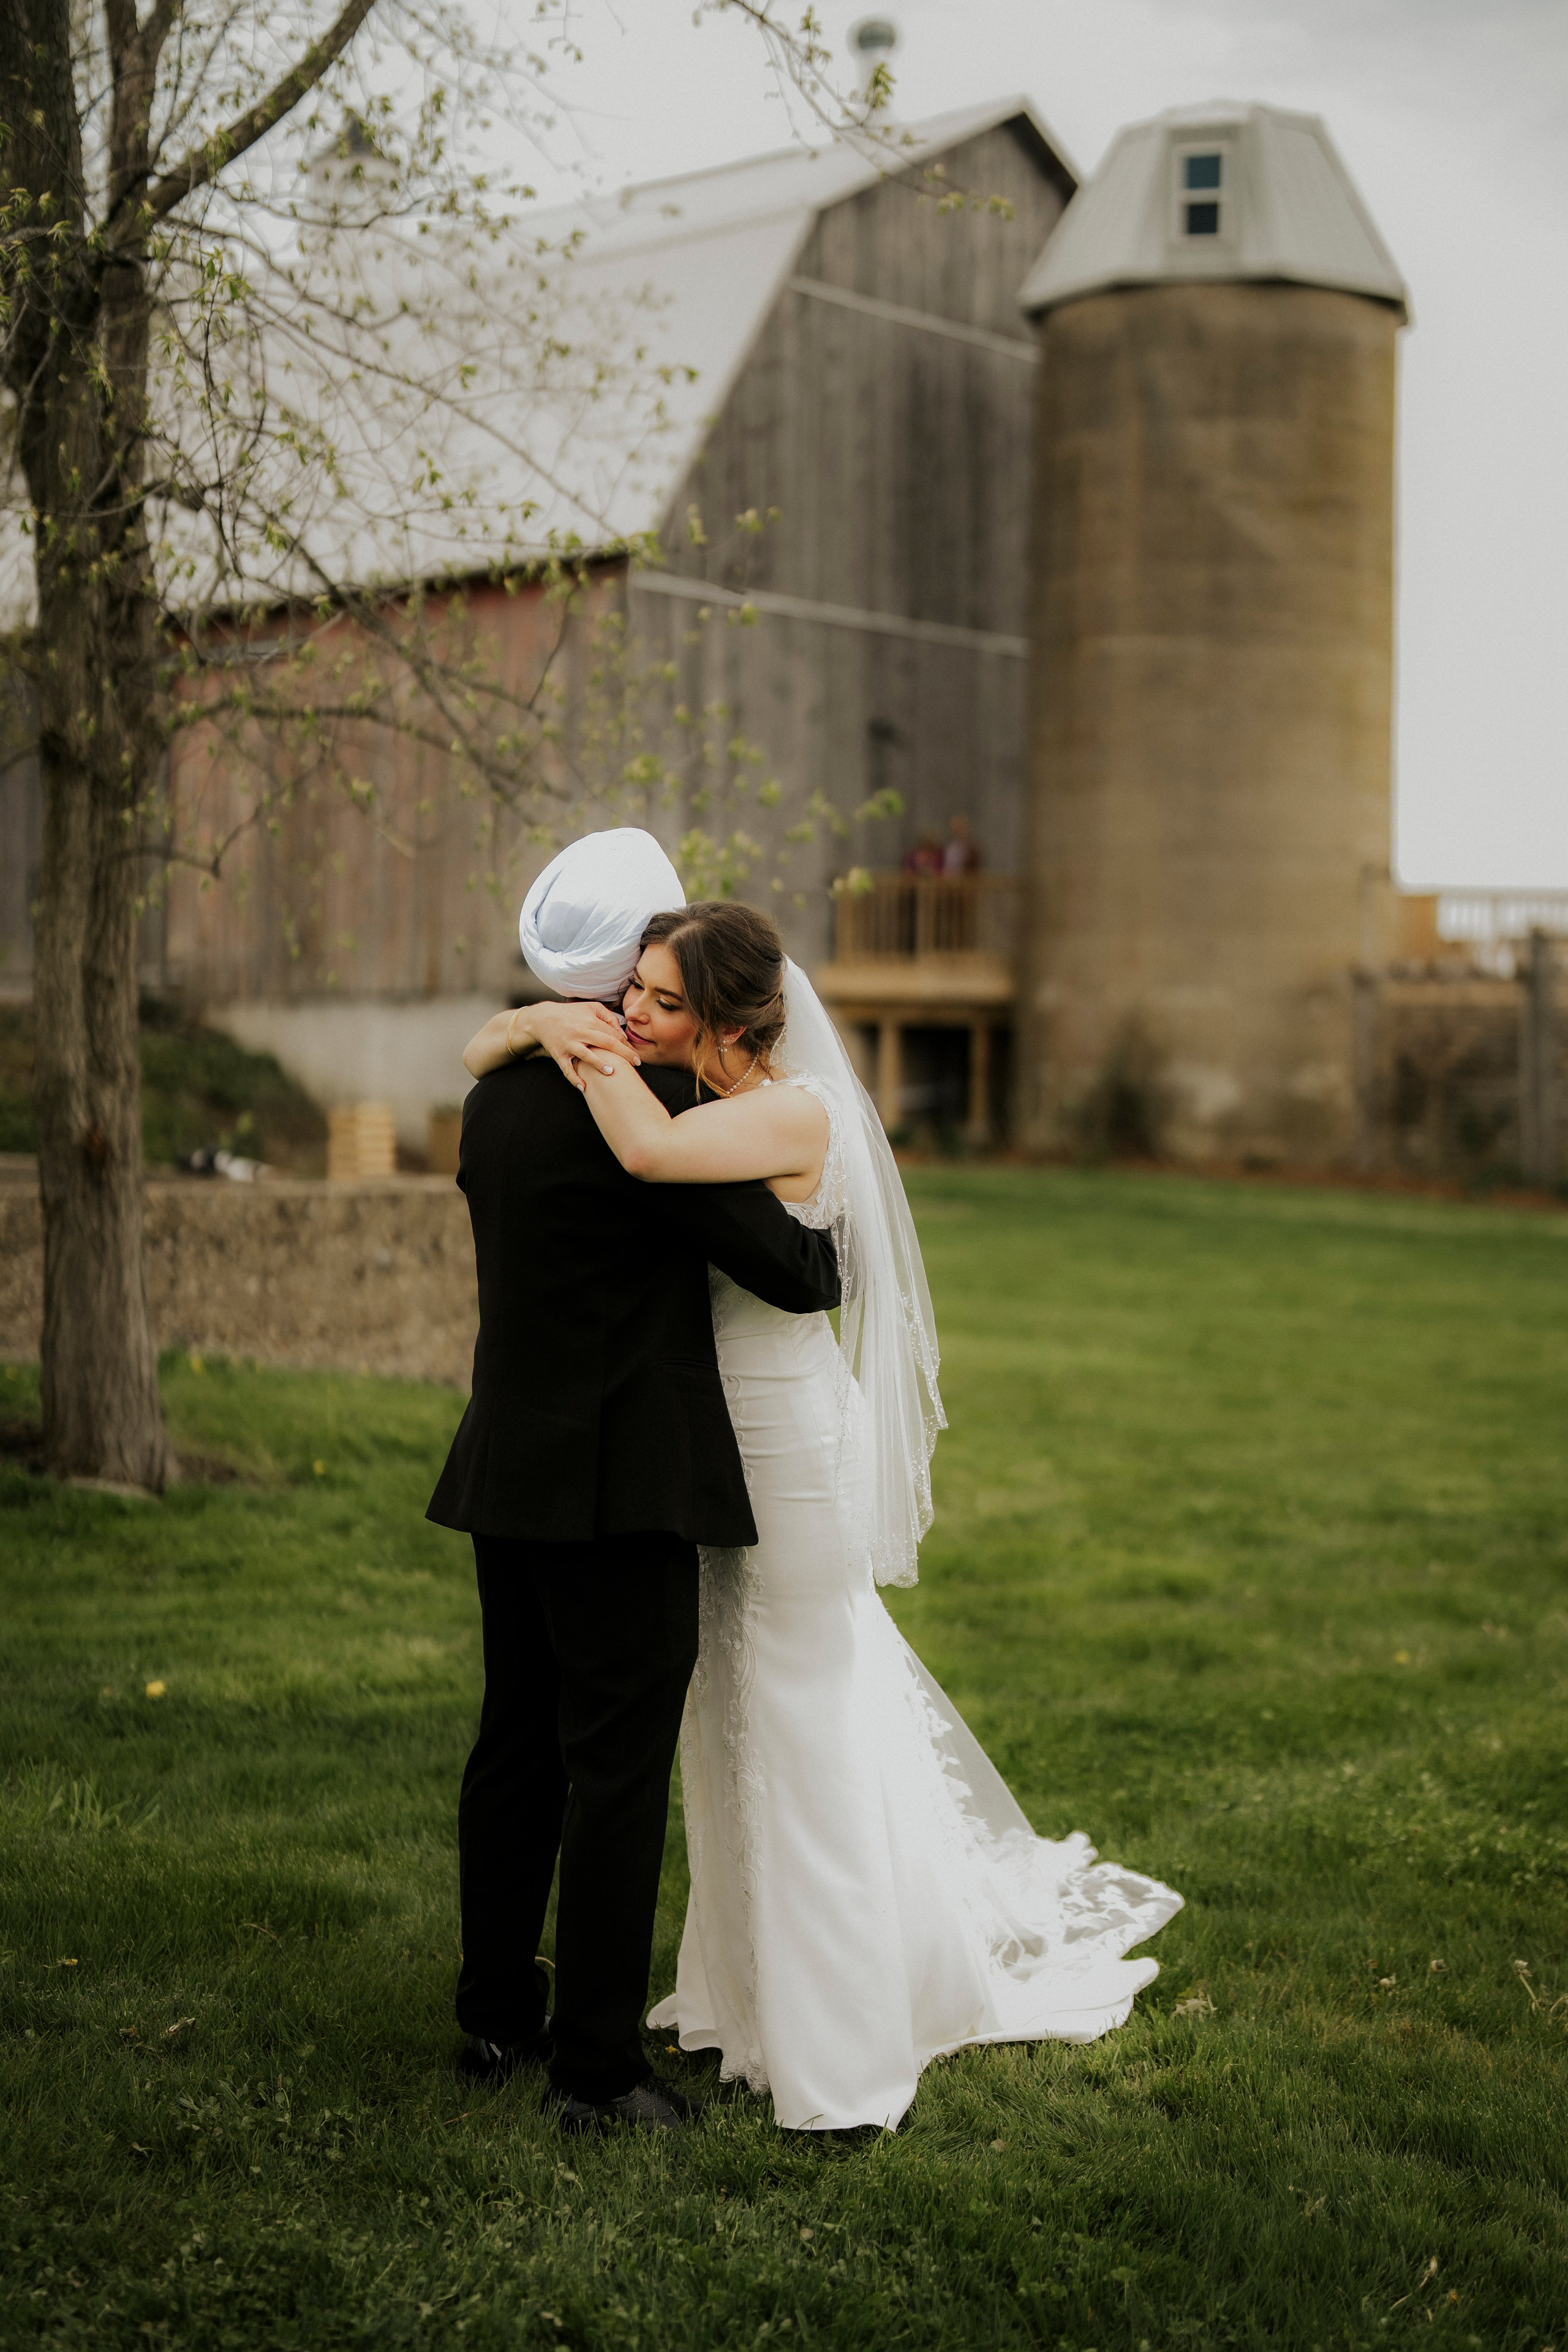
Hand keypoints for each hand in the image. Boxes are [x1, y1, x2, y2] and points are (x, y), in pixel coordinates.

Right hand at [526, 1000, 640, 1090]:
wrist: (543, 1018)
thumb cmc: (570, 1014)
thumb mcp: (590, 1007)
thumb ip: (608, 1016)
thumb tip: (621, 1030)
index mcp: (590, 1021)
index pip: (613, 1033)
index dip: (627, 1043)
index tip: (635, 1054)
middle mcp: (580, 1032)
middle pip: (606, 1042)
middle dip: (623, 1053)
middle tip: (636, 1063)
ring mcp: (569, 1044)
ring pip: (586, 1055)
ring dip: (599, 1064)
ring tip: (611, 1072)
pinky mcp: (558, 1054)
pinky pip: (567, 1069)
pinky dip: (574, 1078)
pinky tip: (584, 1087)